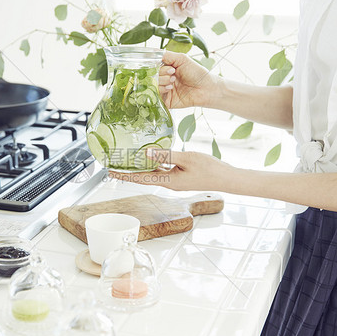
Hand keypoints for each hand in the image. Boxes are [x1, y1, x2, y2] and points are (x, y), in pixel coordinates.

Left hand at [108, 148, 234, 190]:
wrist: (226, 178)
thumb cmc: (209, 169)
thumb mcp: (187, 158)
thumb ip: (166, 155)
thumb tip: (146, 152)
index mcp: (168, 181)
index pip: (140, 178)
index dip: (125, 175)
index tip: (111, 172)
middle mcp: (169, 183)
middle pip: (143, 177)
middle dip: (128, 171)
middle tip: (114, 165)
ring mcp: (174, 180)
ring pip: (152, 173)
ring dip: (140, 168)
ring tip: (128, 160)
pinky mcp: (180, 176)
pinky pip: (162, 170)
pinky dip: (153, 164)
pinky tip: (150, 156)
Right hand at [158, 50, 220, 109]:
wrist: (205, 88)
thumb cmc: (196, 73)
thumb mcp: (182, 59)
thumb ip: (167, 55)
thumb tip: (152, 50)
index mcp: (167, 69)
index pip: (153, 65)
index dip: (157, 64)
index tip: (167, 65)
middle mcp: (164, 79)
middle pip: (152, 75)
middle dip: (162, 73)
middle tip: (173, 73)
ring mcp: (164, 90)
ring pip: (153, 84)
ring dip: (162, 81)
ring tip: (173, 82)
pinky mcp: (165, 100)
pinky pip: (156, 95)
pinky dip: (161, 90)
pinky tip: (170, 88)